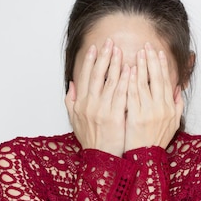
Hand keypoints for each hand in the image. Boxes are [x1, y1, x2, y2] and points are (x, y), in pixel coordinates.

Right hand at [65, 39, 129, 156]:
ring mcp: (102, 109)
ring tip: (120, 51)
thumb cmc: (91, 140)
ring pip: (109, 81)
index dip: (89, 60)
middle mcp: (90, 104)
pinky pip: (121, 94)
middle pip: (97, 75)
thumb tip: (71, 84)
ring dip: (115, 64)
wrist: (101, 158)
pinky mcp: (115, 116)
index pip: (85, 76)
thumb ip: (71, 101)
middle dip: (103, 56)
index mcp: (81, 103)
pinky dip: (125, 81)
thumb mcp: (74, 120)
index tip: (94, 47)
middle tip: (110, 42)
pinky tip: (130, 70)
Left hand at [124, 42, 183, 151]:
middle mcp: (161, 108)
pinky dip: (132, 81)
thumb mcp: (173, 124)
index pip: (166, 81)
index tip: (158, 52)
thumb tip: (178, 88)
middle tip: (147, 46)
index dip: (162, 66)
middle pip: (157, 79)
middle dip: (152, 60)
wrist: (145, 160)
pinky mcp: (136, 117)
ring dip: (141, 66)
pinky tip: (129, 70)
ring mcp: (149, 112)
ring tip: (137, 52)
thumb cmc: (156, 142)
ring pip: (145, 84)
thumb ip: (177, 105)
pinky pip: (133, 95)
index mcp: (170, 108)